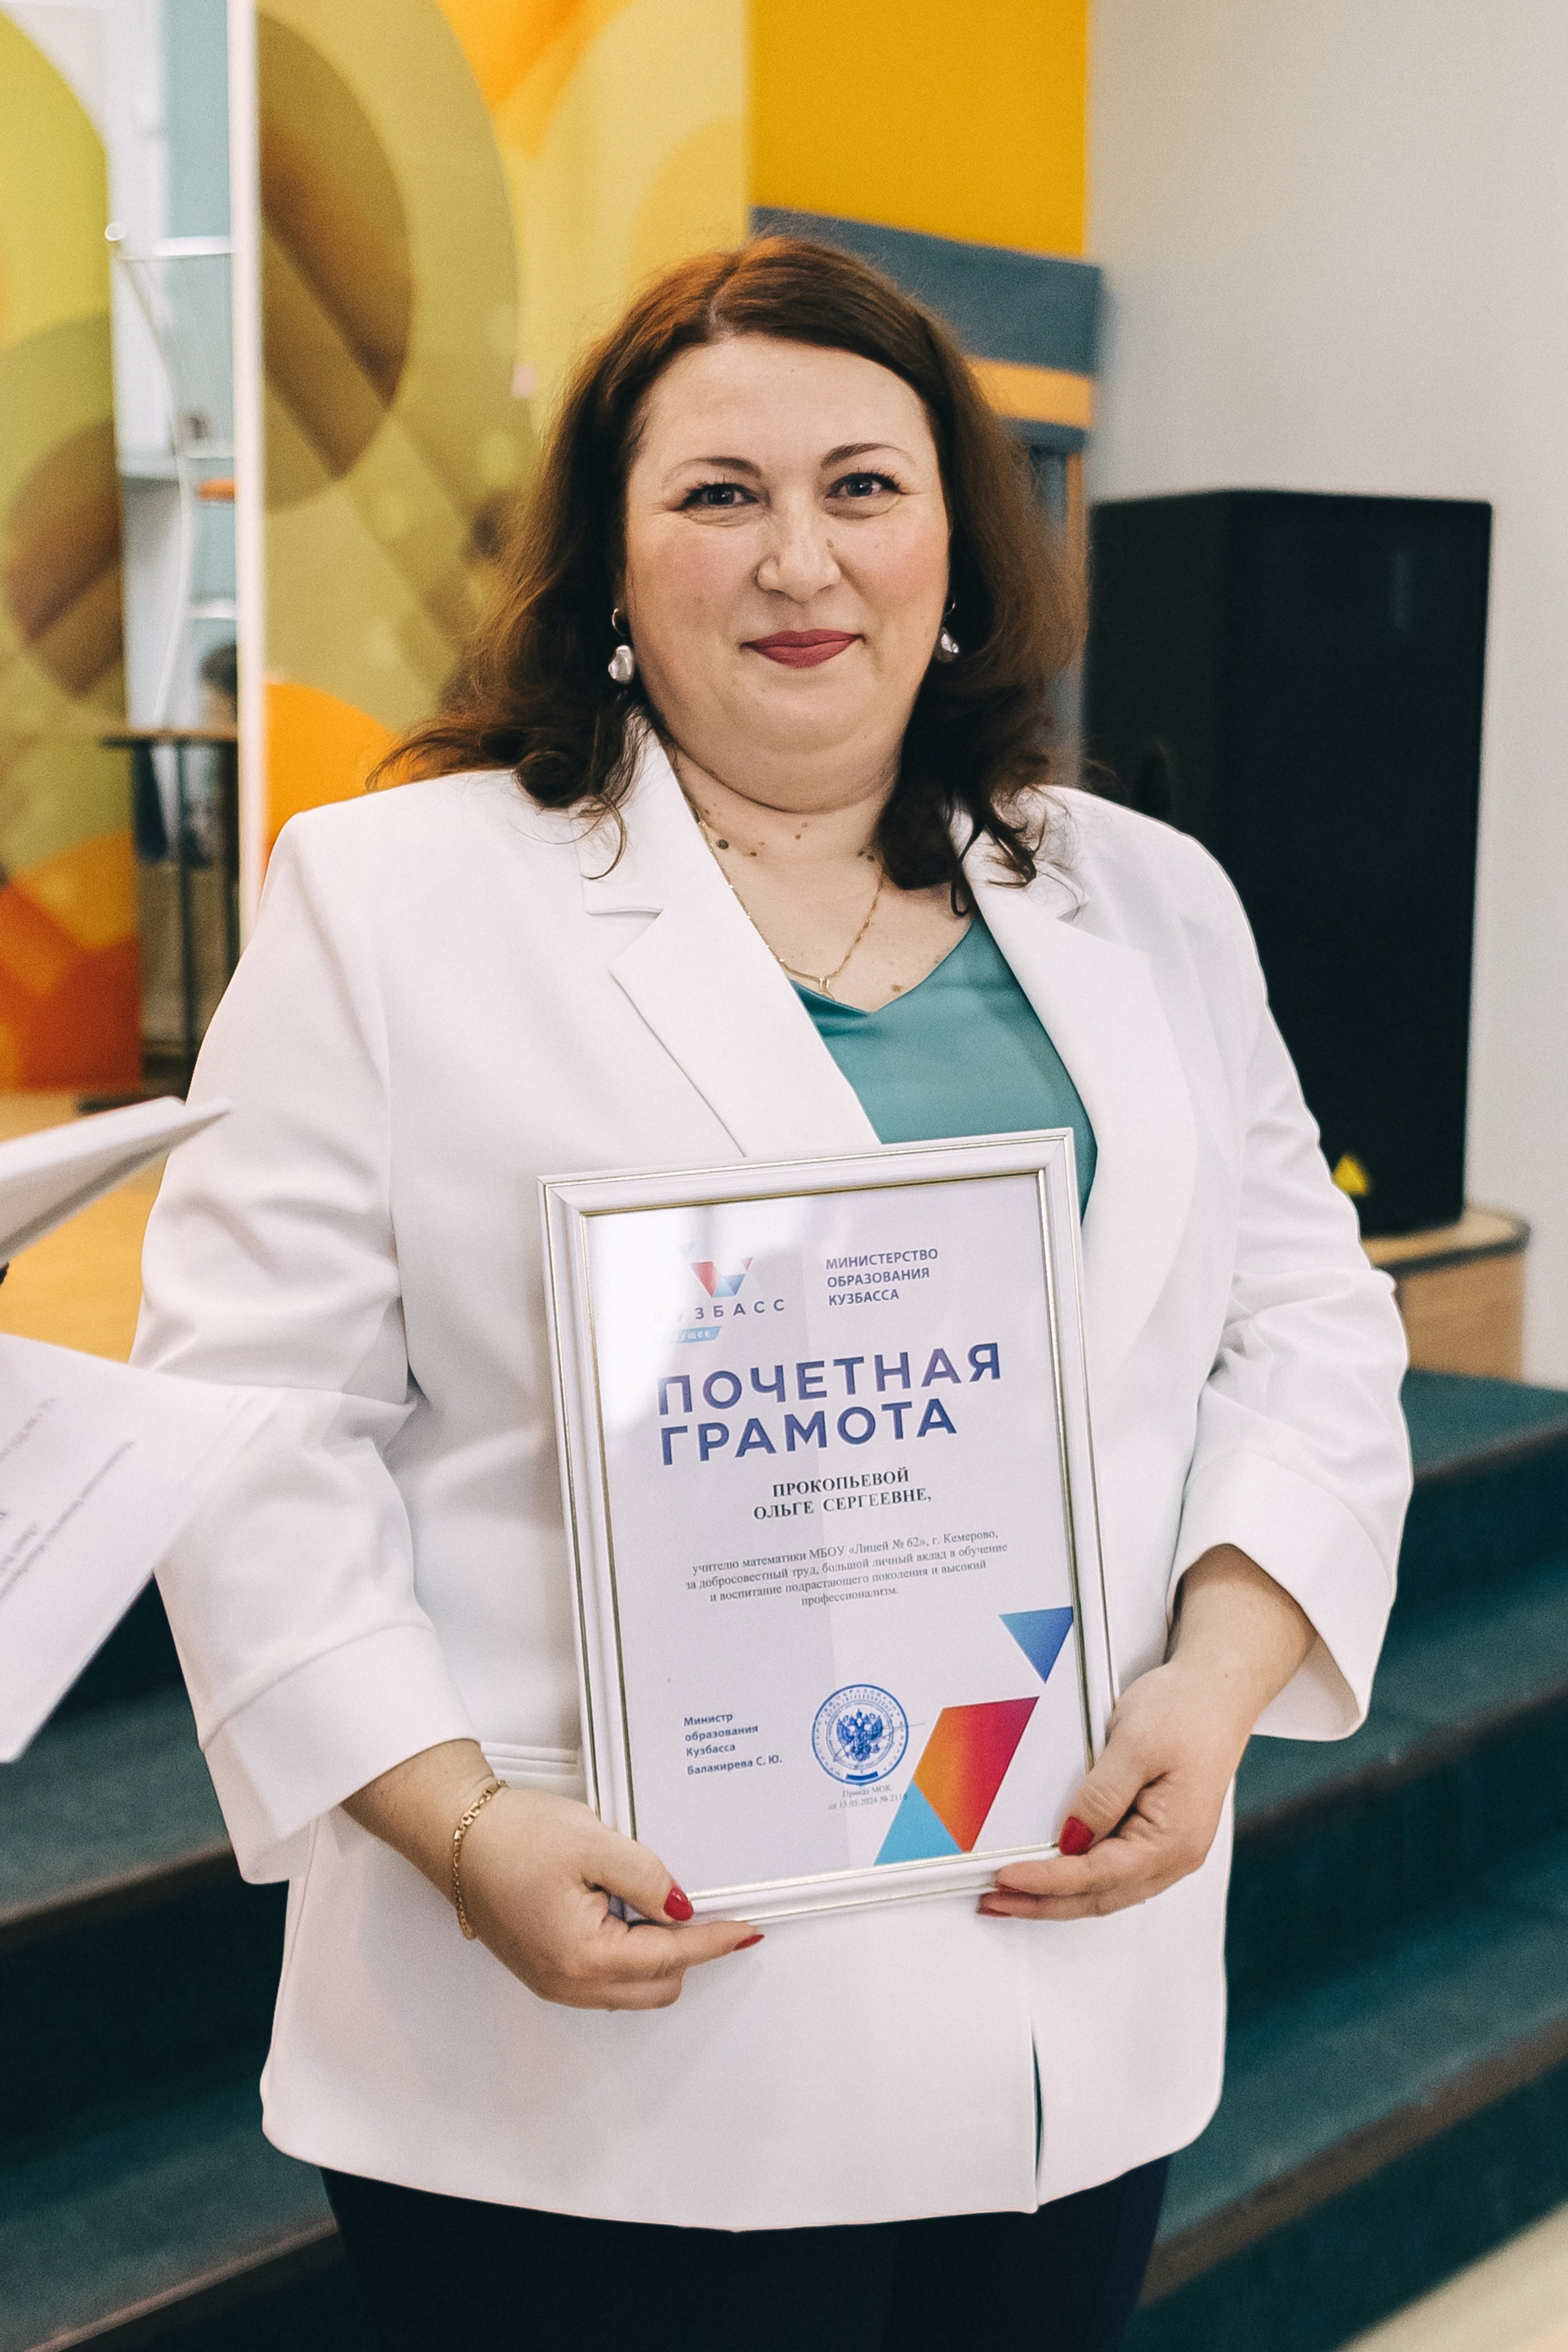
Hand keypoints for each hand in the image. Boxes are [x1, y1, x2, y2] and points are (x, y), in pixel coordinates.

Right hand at [344, 1739, 757, 2010]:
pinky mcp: (543, 1969)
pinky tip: (620, 1910)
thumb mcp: (595, 1843)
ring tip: (646, 1898)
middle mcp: (567, 1983)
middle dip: (685, 1951)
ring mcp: (553, 1982)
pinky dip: (626, 1952)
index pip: (672, 1957)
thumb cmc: (511, 1835)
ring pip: (631, 1987)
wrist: (452, 1833)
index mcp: (583, 1957)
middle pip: (657, 1986)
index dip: (715, 1940)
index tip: (747, 1931)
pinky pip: (604, 1978)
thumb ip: (648, 1878)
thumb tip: (682, 1907)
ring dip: (653, 1954)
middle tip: (693, 1901)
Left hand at [978, 1545, 1312, 1922]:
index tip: (1004, 1878)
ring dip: (1058, 1896)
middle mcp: (1176, 1856)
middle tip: (994, 1900)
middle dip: (1043, 1903)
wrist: (1218, 1690)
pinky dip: (1079, 1879)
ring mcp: (1171, 1850)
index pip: (1096, 1875)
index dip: (1046, 1880)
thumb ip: (1101, 1797)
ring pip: (1107, 1890)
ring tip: (1013, 1895)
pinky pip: (1115, 1872)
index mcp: (1173, 1840)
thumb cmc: (1186, 1710)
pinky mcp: (1161, 1836)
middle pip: (1100, 1897)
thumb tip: (1071, 1840)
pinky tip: (1054, 1874)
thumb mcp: (1135, 1745)